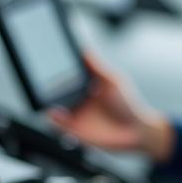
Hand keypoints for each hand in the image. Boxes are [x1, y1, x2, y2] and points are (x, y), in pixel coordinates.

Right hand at [48, 53, 173, 160]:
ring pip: (55, 110)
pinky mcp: (77, 131)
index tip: (52, 65)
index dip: (58, 74)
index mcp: (86, 89)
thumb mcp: (113, 82)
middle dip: (50, 88)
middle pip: (58, 94)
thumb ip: (97, 68)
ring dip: (49, 104)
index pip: (67, 79)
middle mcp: (79, 102)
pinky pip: (60, 127)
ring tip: (47, 98)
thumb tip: (85, 51)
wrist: (136, 131)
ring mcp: (77, 117)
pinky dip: (54, 120)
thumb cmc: (128, 105)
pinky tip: (55, 113)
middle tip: (45, 82)